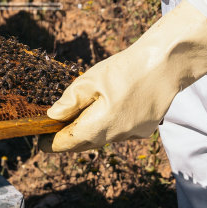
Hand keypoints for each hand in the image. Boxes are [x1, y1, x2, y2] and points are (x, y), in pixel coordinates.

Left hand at [43, 0, 206, 152]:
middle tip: (52, 133)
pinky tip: (107, 110)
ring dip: (89, 131)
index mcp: (99, 127)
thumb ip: (70, 101)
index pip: (68, 143)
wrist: (167, 63)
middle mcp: (117, 136)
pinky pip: (120, 131)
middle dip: (68, 140)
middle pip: (85, 143)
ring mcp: (134, 134)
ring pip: (104, 137)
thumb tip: (53, 116)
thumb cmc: (127, 69)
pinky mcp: (146, 128)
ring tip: (76, 120)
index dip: (51, 144)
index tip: (39, 143)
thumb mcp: (90, 80)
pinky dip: (108, 125)